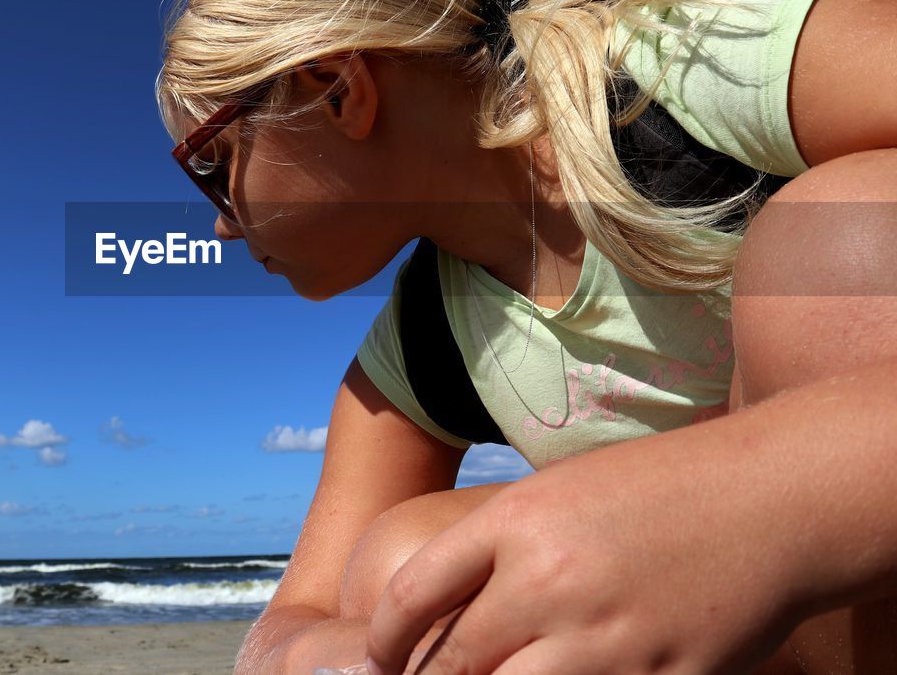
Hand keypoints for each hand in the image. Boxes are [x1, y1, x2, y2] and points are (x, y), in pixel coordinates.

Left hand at [364, 431, 807, 673]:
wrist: (769, 500)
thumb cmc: (656, 489)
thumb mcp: (559, 492)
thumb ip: (498, 549)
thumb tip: (444, 610)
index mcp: (515, 521)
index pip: (414, 596)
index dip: (383, 641)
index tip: (378, 661)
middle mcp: (547, 580)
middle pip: (453, 664)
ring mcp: (604, 637)